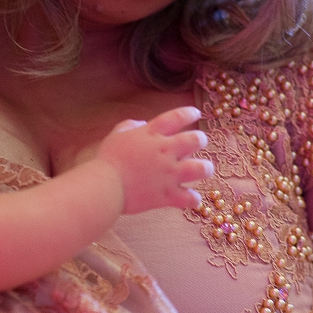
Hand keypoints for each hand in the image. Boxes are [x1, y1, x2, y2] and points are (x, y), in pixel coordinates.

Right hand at [96, 106, 213, 214]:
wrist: (106, 185)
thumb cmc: (108, 160)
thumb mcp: (116, 135)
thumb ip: (129, 126)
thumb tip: (141, 124)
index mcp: (152, 134)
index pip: (176, 117)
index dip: (189, 113)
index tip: (196, 112)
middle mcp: (165, 151)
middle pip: (195, 140)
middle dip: (201, 139)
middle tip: (200, 141)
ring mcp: (169, 173)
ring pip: (200, 168)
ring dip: (205, 168)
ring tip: (205, 169)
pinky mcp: (167, 194)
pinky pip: (189, 198)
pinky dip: (193, 199)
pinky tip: (192, 198)